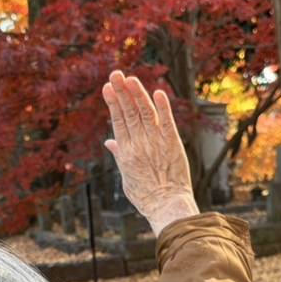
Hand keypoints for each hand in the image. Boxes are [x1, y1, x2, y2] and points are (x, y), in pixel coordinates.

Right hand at [101, 70, 199, 235]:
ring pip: (145, 113)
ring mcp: (156, 143)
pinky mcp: (173, 144)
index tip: (107, 87)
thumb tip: (109, 141)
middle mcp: (139, 145)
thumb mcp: (127, 177)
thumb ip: (119, 156)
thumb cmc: (146, 197)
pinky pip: (167, 122)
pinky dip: (163, 107)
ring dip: (138, 94)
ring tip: (130, 78)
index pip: (118, 122)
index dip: (113, 103)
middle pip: (129, 113)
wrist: (167, 207)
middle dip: (121, 92)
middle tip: (115, 74)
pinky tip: (158, 92)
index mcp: (126, 152)